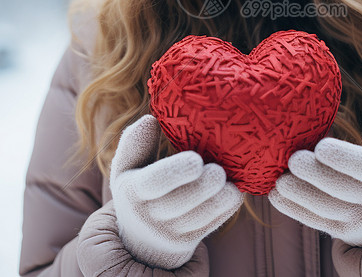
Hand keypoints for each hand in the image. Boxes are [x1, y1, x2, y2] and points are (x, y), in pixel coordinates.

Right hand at [109, 114, 243, 269]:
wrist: (140, 238)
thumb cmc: (139, 188)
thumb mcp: (127, 168)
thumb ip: (135, 144)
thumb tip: (149, 120)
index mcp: (132, 190)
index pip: (152, 183)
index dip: (175, 172)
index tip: (196, 159)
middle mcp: (149, 215)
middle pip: (177, 203)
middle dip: (201, 188)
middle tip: (218, 171)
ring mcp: (170, 232)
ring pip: (197, 219)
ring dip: (217, 201)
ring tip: (230, 184)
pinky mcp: (189, 241)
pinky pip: (210, 227)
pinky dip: (224, 211)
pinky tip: (234, 194)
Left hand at [268, 108, 361, 248]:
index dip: (343, 158)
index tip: (321, 147)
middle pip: (342, 187)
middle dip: (315, 174)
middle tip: (293, 160)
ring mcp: (358, 220)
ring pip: (325, 207)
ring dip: (300, 193)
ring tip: (280, 179)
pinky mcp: (340, 232)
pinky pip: (314, 221)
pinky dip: (294, 208)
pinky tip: (276, 195)